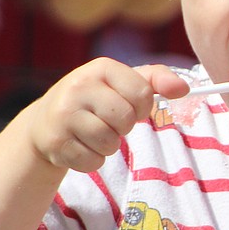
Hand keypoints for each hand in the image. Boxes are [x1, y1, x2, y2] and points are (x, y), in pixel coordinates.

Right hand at [27, 58, 187, 172]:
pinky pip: (93, 161)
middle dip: (123, 128)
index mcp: (100, 68)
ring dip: (109, 145)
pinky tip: (81, 145)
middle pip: (126, 120)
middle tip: (109, 122)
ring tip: (94, 134)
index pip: (142, 93)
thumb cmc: (94, 100)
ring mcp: (64, 114)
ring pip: (109, 143)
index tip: (130, 107)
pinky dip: (93, 160)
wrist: (45, 122)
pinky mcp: (55, 142)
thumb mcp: (121, 83)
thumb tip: (184, 89)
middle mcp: (78, 86)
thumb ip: (155, 80)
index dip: (142, 107)